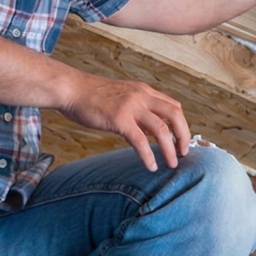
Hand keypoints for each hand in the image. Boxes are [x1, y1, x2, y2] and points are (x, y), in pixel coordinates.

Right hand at [56, 72, 191, 170]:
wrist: (71, 89)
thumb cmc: (91, 96)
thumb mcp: (121, 97)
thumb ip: (138, 110)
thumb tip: (150, 130)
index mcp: (144, 91)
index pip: (173, 105)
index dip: (181, 124)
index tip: (181, 140)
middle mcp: (142, 96)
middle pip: (176, 114)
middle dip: (184, 135)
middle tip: (183, 152)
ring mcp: (131, 107)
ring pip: (162, 129)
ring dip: (170, 149)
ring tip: (172, 163)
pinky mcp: (119, 119)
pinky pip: (141, 141)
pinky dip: (148, 156)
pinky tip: (151, 166)